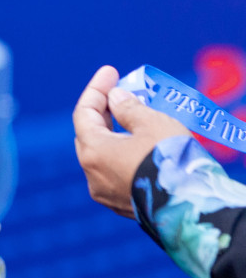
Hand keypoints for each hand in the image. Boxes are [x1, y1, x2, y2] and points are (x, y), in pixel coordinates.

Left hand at [73, 66, 188, 215]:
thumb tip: (115, 98)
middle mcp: (92, 175)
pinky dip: (123, 155)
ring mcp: (105, 193)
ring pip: (103, 156)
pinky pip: (116, 173)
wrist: (192, 206)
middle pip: (90, 134)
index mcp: (93, 152)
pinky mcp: (123, 205)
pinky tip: (140, 145)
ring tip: (134, 117)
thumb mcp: (153, 123)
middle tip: (120, 92)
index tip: (111, 71)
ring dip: (114, 134)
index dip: (97, 89)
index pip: (84, 113)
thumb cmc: (171, 159)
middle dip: (103, 111)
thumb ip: (130, 108)